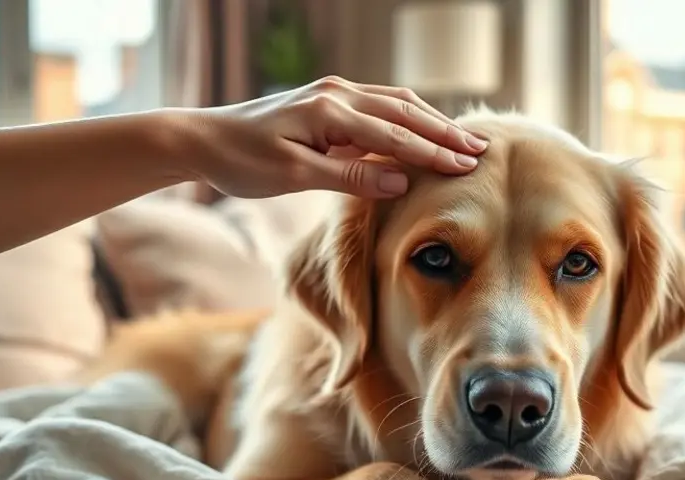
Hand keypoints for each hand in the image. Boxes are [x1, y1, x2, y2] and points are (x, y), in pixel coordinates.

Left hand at [173, 75, 489, 198]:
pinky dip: (407, 118)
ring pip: (396, 104)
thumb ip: (348, 175)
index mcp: (330, 111)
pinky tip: (423, 129)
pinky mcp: (327, 103)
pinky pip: (379, 107)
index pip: (395, 134)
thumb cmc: (242, 161)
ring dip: (431, 122)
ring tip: (464, 139)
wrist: (203, 139)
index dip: (433, 152)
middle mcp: (337, 94)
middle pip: (404, 112)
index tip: (468, 166)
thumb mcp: (292, 175)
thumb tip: (400, 179)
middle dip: (444, 132)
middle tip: (482, 150)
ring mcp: (333, 95)